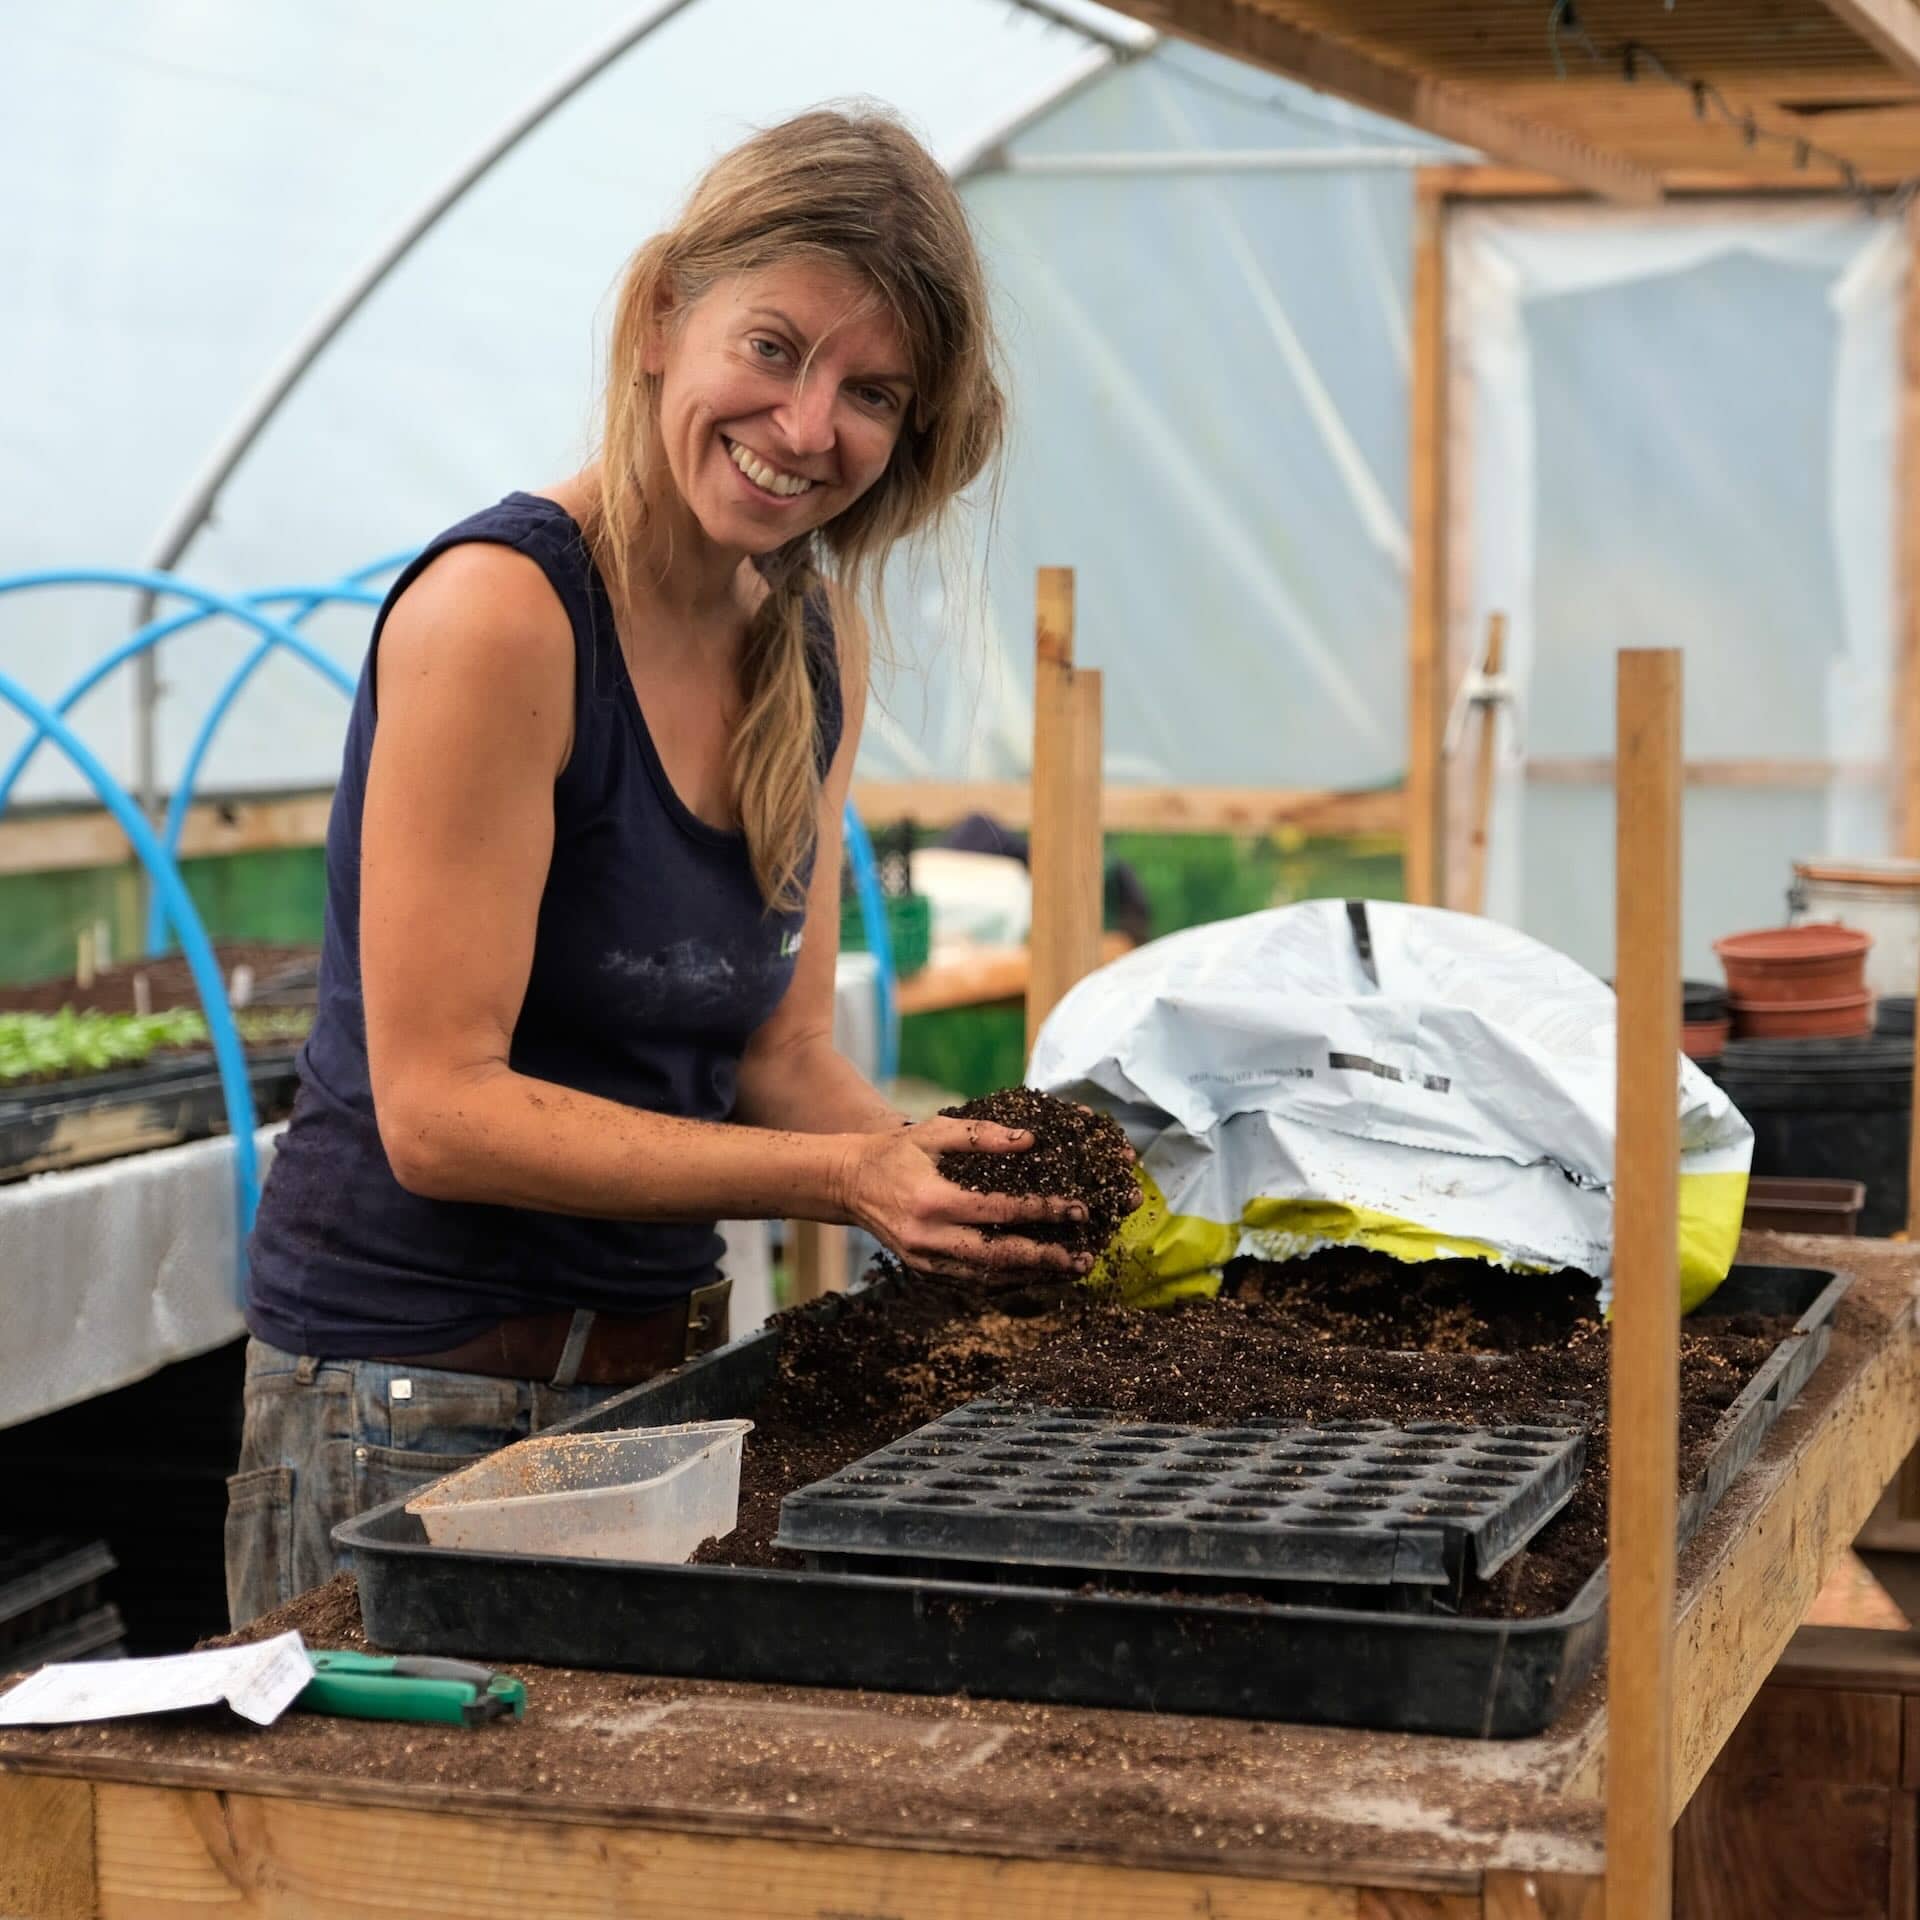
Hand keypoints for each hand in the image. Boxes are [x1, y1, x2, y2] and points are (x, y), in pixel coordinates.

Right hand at [840, 1117, 1094, 1284]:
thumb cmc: (895, 1151)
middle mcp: (929, 1237)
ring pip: (988, 1276)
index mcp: (932, 1200)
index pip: (999, 1210)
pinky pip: (973, 1280)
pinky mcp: (925, 1270)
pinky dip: (1008, 1279)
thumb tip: (1030, 1140)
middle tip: (1084, 1258)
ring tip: (1070, 1270)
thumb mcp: (935, 1132)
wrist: (848, 1184)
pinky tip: (1037, 1273)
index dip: (1042, 1211)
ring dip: (1033, 1275)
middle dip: (1045, 1258)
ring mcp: (926, 1260)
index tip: (1078, 1210)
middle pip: (998, 1256)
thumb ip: (982, 1135)